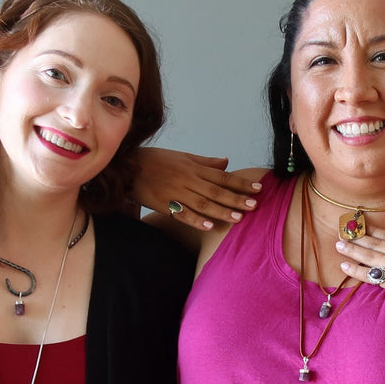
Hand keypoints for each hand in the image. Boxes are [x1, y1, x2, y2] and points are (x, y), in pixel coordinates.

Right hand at [132, 147, 260, 230]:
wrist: (126, 165)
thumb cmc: (156, 160)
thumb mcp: (183, 157)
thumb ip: (206, 162)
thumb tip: (227, 162)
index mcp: (194, 168)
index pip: (223, 176)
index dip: (241, 183)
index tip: (258, 188)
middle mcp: (187, 180)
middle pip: (216, 191)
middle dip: (236, 199)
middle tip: (255, 206)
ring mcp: (176, 193)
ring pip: (202, 203)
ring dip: (221, 211)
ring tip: (238, 218)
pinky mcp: (164, 205)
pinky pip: (182, 214)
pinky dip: (195, 220)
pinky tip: (209, 226)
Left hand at [335, 220, 384, 310]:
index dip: (377, 230)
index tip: (365, 225)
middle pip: (376, 243)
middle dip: (359, 238)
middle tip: (344, 232)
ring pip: (369, 255)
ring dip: (352, 250)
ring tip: (338, 245)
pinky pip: (369, 275)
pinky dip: (355, 270)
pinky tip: (344, 266)